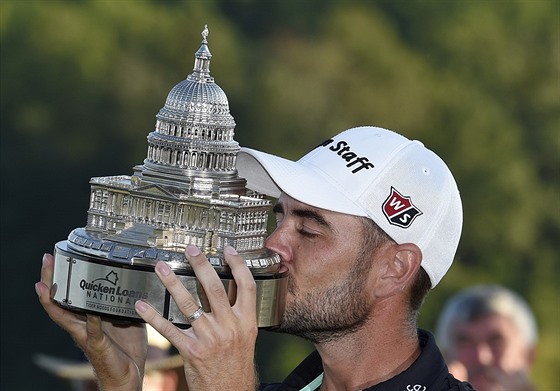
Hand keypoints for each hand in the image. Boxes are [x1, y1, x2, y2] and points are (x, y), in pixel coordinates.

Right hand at [36, 253, 146, 390]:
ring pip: (64, 315)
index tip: (56, 258)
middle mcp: (81, 325)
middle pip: (57, 301)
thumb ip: (125, 301)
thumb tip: (136, 281)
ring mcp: (86, 335)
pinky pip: (93, 331)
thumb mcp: (126, 318)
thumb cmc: (125, 348)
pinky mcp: (97, 345)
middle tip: (47, 261)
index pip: (68, 295)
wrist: (128, 375)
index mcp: (87, 317)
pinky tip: (92, 311)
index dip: (59, 278)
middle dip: (50, 281)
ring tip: (49, 282)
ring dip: (56, 298)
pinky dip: (92, 320)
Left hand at [135, 245, 258, 390]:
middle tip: (190, 249)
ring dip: (172, 283)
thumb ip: (239, 313)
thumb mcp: (247, 336)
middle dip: (201, 265)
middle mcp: (229, 327)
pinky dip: (153, 316)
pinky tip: (142, 305)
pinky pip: (169, 329)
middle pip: (214, 288)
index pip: (246, 285)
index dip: (237, 265)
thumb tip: (231, 288)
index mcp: (246, 321)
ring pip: (189, 304)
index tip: (227, 250)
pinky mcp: (192, 351)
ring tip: (161, 268)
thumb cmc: (237, 365)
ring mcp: (210, 338)